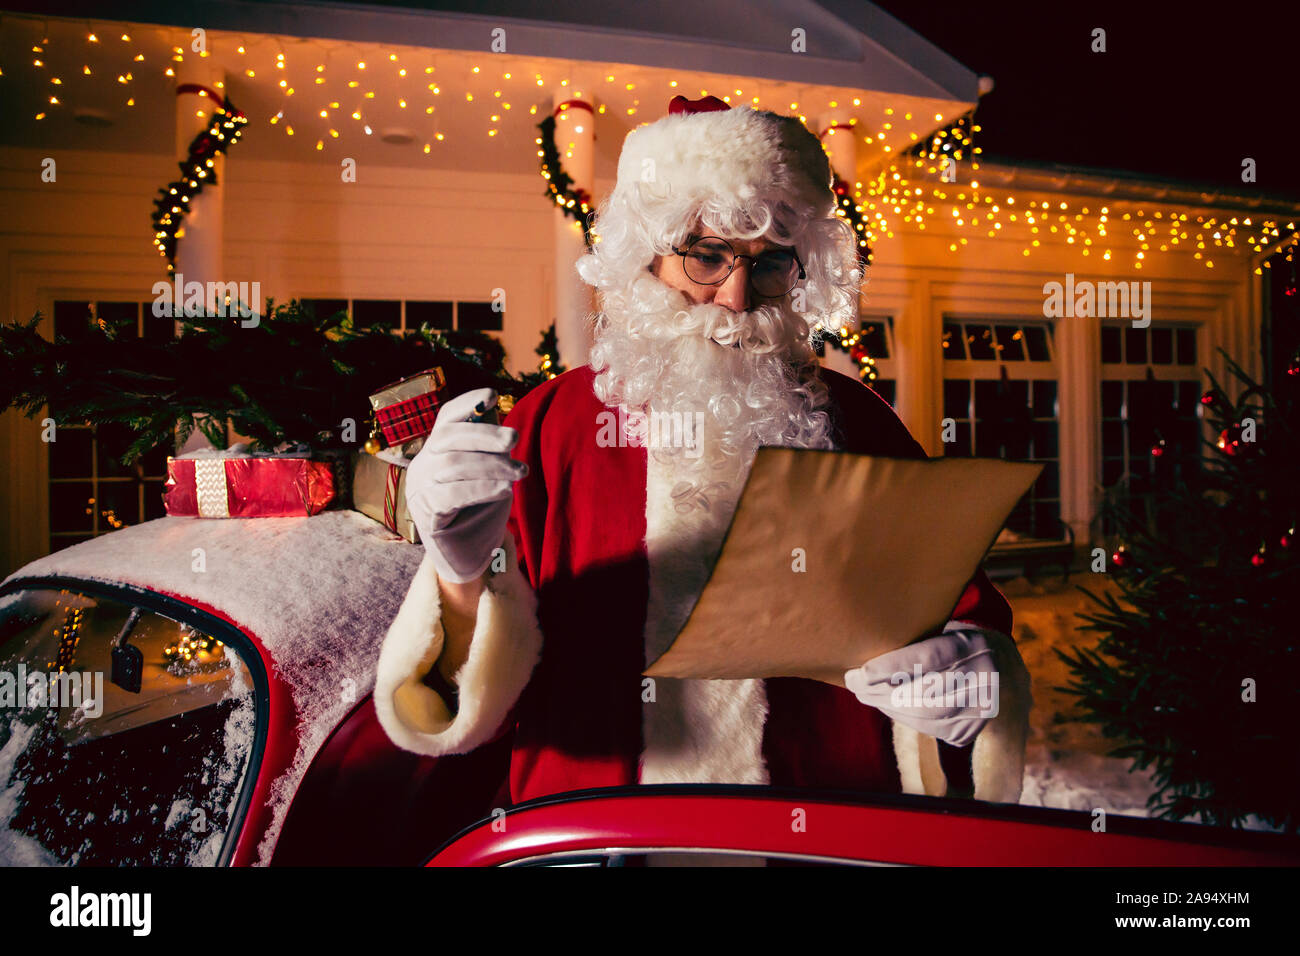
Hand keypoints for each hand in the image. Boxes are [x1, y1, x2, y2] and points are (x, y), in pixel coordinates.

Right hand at [405, 387, 528, 582]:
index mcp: (437, 448)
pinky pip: (453, 495)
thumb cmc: (481, 507)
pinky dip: (482, 488)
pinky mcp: (427, 513)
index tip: (492, 396)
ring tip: (520, 472)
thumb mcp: (488, 471)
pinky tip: (506, 488)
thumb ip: (490, 447)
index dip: (468, 403)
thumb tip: (502, 418)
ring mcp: (420, 488)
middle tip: (516, 438)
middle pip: (449, 437)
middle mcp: (423, 464)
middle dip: (484, 435)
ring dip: (491, 465)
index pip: (447, 418)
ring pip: (452, 466)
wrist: (468, 552)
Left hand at [843, 624, 1002, 746]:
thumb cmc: (957, 643)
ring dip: (888, 706)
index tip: (861, 672)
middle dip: (881, 691)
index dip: (892, 667)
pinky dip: (904, 718)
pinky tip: (887, 706)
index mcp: (973, 644)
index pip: (929, 658)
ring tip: (864, 694)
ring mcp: (981, 707)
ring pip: (925, 715)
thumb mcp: (946, 630)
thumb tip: (867, 643)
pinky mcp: (972, 729)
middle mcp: (983, 677)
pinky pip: (930, 729)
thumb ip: (918, 636)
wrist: (1002, 671)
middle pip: (924, 692)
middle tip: (854, 683)